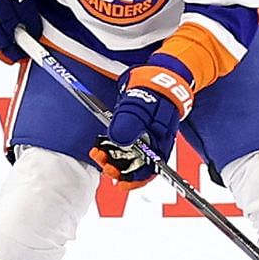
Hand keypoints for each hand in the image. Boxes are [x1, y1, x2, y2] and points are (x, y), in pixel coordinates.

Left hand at [91, 62, 191, 184]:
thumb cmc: (153, 91)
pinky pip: (124, 147)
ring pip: (128, 157)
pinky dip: (112, 150)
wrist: (159, 76)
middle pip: (137, 166)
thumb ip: (130, 123)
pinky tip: (102, 147)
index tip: (121, 183)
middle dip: (118, 169)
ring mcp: (145, 138)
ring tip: (98, 154)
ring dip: (112, 159)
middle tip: (102, 162)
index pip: (151, 169)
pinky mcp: (136, 131)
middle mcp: (153, 143)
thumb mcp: (140, 106)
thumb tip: (118, 140)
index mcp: (160, 142)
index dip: (136, 180)